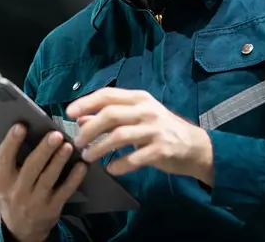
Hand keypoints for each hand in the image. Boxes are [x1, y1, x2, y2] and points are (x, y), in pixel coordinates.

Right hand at [0, 124, 86, 241]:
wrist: (22, 231)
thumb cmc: (5, 197)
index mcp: (0, 181)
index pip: (4, 159)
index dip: (12, 142)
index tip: (20, 125)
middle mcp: (17, 191)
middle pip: (31, 168)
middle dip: (43, 150)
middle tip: (55, 134)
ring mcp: (36, 201)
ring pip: (49, 178)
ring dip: (59, 160)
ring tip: (67, 144)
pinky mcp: (53, 208)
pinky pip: (65, 191)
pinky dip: (74, 178)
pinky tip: (81, 165)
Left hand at [66, 88, 213, 184]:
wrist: (195, 147)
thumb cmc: (160, 129)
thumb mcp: (136, 118)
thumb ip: (110, 116)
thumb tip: (80, 119)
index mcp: (138, 98)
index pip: (107, 95)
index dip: (86, 103)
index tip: (69, 113)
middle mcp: (146, 110)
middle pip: (110, 115)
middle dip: (89, 129)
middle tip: (77, 142)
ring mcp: (155, 129)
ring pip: (119, 136)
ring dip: (99, 148)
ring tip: (88, 156)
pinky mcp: (162, 149)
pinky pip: (135, 158)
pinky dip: (120, 165)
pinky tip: (111, 169)